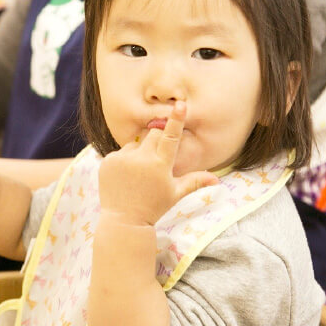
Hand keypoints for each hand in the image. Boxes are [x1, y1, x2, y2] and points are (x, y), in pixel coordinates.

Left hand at [98, 101, 217, 225]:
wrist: (124, 221)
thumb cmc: (154, 207)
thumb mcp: (175, 194)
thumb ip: (195, 182)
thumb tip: (217, 180)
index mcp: (160, 166)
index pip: (170, 137)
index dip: (176, 120)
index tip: (179, 104)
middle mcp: (141, 159)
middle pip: (154, 135)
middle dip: (158, 141)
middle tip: (156, 160)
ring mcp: (122, 160)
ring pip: (136, 143)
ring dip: (140, 152)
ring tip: (139, 174)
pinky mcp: (108, 161)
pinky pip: (120, 152)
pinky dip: (125, 160)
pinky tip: (126, 177)